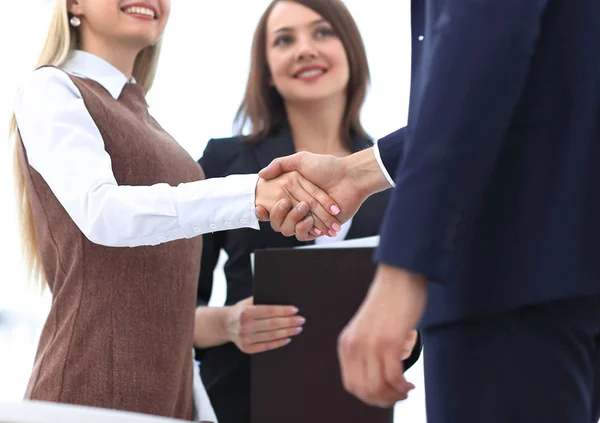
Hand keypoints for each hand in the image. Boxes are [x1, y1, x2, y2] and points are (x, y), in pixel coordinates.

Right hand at [225, 297, 304, 353]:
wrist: (224, 325)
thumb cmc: (240, 311)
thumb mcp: (247, 302)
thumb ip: (261, 300)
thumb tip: (283, 298)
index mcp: (245, 312)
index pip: (269, 311)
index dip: (283, 311)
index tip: (295, 310)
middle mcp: (245, 326)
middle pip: (272, 324)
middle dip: (289, 322)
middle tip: (301, 320)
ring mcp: (245, 339)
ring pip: (271, 336)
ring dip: (287, 332)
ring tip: (298, 329)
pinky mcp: (247, 348)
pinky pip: (266, 346)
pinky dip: (279, 343)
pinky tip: (288, 338)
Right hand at [257, 149, 389, 240]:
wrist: (350, 178)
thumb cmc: (327, 167)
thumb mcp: (301, 160)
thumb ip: (280, 164)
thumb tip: (261, 175)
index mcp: (294, 193)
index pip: (274, 205)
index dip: (266, 207)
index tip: (260, 206)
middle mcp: (300, 206)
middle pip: (280, 218)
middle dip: (279, 214)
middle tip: (285, 203)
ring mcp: (309, 217)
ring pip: (290, 229)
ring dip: (293, 221)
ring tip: (303, 208)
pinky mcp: (320, 227)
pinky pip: (305, 235)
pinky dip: (305, 230)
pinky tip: (309, 221)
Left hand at [337, 265, 426, 407]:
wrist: (399, 277)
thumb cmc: (389, 303)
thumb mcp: (367, 329)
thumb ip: (365, 350)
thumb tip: (376, 379)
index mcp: (346, 344)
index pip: (352, 385)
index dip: (370, 397)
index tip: (386, 396)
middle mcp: (354, 346)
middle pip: (364, 391)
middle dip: (384, 400)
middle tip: (399, 396)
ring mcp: (371, 344)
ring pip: (378, 387)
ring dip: (395, 396)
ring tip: (406, 390)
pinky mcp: (389, 341)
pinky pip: (393, 377)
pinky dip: (402, 387)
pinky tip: (410, 384)